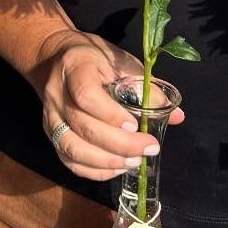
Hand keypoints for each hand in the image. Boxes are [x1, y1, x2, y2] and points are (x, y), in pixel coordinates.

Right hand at [34, 31, 183, 183]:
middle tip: (148, 149)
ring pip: (72, 148)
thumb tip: (177, 116)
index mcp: (75, 67)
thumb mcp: (121, 62)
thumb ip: (146, 87)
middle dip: (118, 144)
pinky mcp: (50, 133)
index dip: (111, 115)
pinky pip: (68, 159)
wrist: (54, 57)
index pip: (86, 95)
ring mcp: (50, 116)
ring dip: (105, 161)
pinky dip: (93, 170)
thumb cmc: (94, 58)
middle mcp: (57, 94)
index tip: (136, 126)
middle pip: (82, 126)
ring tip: (133, 162)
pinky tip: (116, 168)